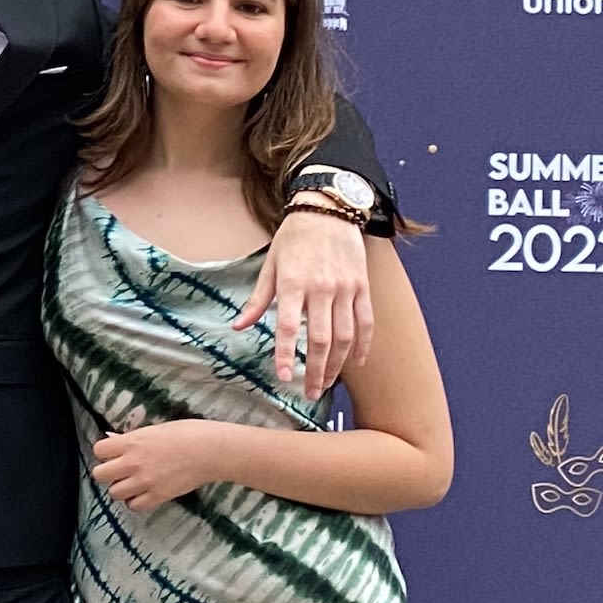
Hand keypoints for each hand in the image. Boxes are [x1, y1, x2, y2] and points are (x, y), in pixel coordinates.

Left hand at [91, 420, 221, 513]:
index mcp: (132, 442)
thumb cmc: (187, 433)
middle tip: (119, 471)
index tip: (113, 454)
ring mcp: (145, 481)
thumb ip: (133, 438)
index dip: (105, 453)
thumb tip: (115, 441)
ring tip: (132, 484)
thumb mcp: (155, 429)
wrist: (211, 450)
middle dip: (107, 473)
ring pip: (114, 493)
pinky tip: (143, 494)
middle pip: (100, 474)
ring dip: (121, 488)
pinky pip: (134, 506)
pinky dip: (135, 502)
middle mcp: (133, 462)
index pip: (99, 450)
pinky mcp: (158, 496)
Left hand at [236, 206, 372, 398]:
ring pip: (344, 336)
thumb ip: (257, 300)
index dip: (285, 354)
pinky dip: (362, 346)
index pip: (288, 326)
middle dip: (314, 370)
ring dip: (336, 364)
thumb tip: (237, 326)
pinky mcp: (362, 287)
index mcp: (292, 283)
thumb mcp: (270, 265)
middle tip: (309, 393)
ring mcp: (345, 288)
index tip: (284, 377)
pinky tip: (355, 363)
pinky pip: (365, 322)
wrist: (328, 210)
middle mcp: (321, 288)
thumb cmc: (293, 238)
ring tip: (326, 384)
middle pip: (320, 339)